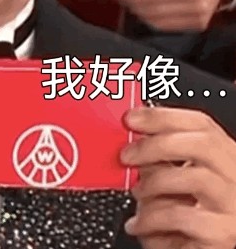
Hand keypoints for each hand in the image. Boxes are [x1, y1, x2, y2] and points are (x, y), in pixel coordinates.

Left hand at [121, 106, 235, 248]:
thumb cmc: (189, 217)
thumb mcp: (175, 179)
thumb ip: (160, 158)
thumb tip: (130, 140)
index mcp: (224, 156)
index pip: (200, 124)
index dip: (163, 116)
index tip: (131, 118)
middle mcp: (234, 177)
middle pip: (203, 144)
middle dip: (156, 144)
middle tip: (127, 155)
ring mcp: (232, 205)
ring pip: (196, 178)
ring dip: (154, 183)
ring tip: (137, 193)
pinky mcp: (222, 234)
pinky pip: (183, 217)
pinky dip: (152, 218)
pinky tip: (139, 223)